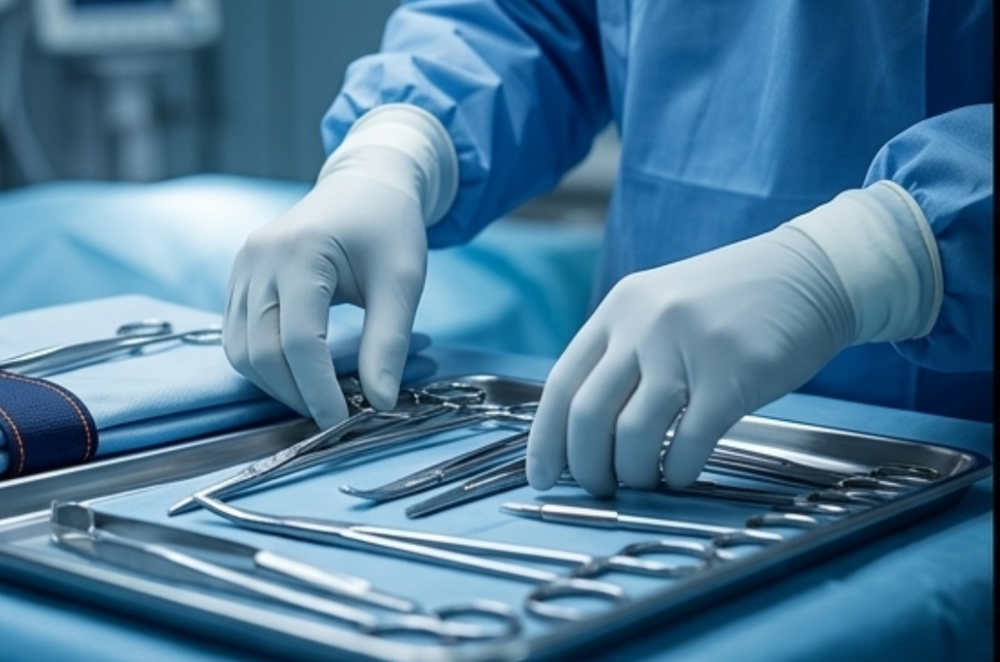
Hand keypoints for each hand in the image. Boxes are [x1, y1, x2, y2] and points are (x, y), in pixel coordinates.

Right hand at [223, 105, 456, 428]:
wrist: (365, 185)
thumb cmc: (388, 227)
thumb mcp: (402, 280)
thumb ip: (388, 341)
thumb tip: (380, 402)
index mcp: (301, 251)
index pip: (299, 339)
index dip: (318, 388)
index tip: (343, 421)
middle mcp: (258, 258)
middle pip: (260, 350)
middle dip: (296, 393)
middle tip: (335, 417)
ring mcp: (242, 267)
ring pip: (241, 350)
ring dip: (276, 385)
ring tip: (320, 399)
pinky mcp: (240, 279)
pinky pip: (239, 336)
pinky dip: (266, 364)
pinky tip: (301, 375)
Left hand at [526, 183, 939, 495]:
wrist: (809, 273)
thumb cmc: (732, 301)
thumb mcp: (660, 306)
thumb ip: (622, 352)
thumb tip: (583, 427)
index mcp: (618, 309)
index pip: (562, 384)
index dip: (545, 440)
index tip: (541, 476)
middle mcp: (644, 325)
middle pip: (588, 416)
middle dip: (586, 467)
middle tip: (598, 487)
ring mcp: (687, 348)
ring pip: (632, 436)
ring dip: (632, 474)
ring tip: (643, 481)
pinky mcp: (732, 376)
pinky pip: (687, 444)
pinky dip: (677, 472)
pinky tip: (680, 474)